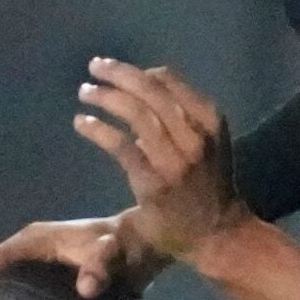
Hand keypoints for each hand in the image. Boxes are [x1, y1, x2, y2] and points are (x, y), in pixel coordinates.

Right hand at [0, 210, 160, 299]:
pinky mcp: (56, 273)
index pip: (1, 255)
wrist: (144, 242)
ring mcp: (45, 260)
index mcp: (38, 239)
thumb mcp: (112, 251)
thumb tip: (86, 289)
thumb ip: (99, 264)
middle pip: (1, 269)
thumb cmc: (123, 244)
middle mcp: (36, 247)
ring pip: (14, 279)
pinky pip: (31, 287)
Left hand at [69, 58, 248, 261]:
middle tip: (94, 66)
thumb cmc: (208, 184)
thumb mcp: (209, 142)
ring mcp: (175, 160)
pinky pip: (121, 146)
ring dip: (105, 97)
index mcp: (211, 121)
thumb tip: (145, 83)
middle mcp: (195, 137)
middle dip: (118, 74)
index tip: (118, 71)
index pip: (169, 82)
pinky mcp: (153, 182)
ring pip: (136, 114)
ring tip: (85, 91)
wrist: (217, 233)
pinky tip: (81, 123)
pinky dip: (97, 130)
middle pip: (150, 92)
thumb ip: (182, 114)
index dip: (139, 72)